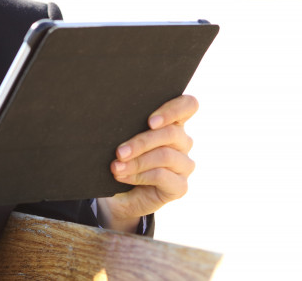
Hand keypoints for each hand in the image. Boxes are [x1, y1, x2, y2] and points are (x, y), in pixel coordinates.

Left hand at [96, 94, 197, 231]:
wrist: (116, 195)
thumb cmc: (120, 158)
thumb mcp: (122, 139)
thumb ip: (127, 126)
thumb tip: (113, 118)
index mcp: (173, 122)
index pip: (188, 106)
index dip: (173, 110)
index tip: (150, 121)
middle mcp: (182, 142)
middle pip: (171, 133)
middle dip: (141, 142)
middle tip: (119, 152)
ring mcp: (183, 165)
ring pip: (166, 155)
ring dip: (137, 161)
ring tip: (116, 167)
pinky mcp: (180, 186)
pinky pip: (162, 176)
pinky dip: (139, 176)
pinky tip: (123, 176)